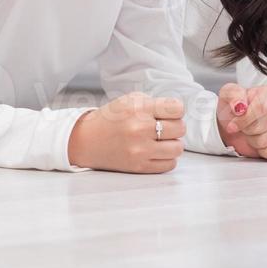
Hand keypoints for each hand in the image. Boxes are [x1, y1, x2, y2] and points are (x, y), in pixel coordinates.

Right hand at [67, 92, 184, 172]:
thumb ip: (155, 103)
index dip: (176, 110)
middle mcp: (140, 128)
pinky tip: (156, 152)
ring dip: (173, 143)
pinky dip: (167, 158)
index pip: (177, 109)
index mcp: (138, 108)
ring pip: (178, 148)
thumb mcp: (129, 101)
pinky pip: (170, 164)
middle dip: (175, 126)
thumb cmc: (111, 119)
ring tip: (162, 141)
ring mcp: (140, 150)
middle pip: (180, 128)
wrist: (86, 140)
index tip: (169, 113)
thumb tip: (179, 112)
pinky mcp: (139, 167)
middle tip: (164, 127)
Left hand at [216, 83, 266, 159]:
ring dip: (251, 140)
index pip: (261, 108)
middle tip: (244, 126)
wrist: (235, 124)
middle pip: (260, 126)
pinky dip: (261, 150)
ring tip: (251, 132)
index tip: (233, 124)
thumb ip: (233, 94)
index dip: (244, 119)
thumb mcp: (228, 94)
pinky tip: (259, 142)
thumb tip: (239, 105)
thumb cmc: (234, 109)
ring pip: (264, 140)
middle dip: (246, 129)